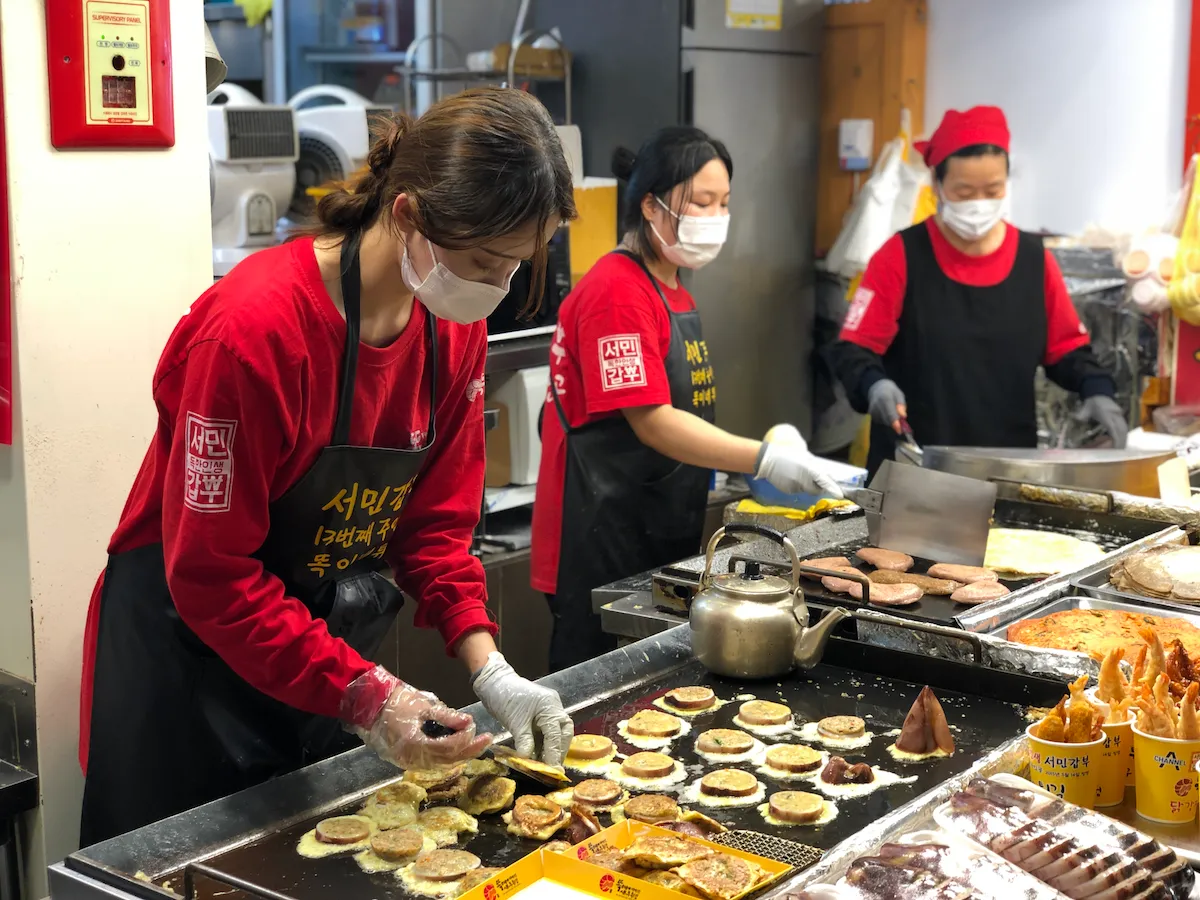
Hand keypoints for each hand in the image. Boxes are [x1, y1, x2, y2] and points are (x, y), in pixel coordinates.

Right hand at [344, 665, 491, 767]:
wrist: (371, 707)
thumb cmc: (396, 703)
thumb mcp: (424, 706)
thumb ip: (447, 716)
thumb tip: (468, 721)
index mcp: (415, 744)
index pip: (448, 748)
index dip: (465, 739)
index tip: (476, 727)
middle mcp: (413, 758)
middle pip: (448, 760)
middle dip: (469, 750)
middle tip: (486, 739)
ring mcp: (409, 761)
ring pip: (441, 763)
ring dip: (460, 754)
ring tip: (475, 742)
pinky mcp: (407, 760)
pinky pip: (432, 761)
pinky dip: (447, 755)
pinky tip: (458, 747)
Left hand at [472, 652, 572, 765]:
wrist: (495, 683)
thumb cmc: (504, 698)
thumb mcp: (514, 722)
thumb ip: (524, 741)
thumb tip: (529, 761)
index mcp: (549, 706)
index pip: (556, 734)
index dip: (554, 754)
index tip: (553, 772)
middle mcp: (554, 707)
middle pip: (564, 733)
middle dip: (559, 751)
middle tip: (552, 769)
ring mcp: (549, 710)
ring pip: (558, 733)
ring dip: (552, 749)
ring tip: (545, 766)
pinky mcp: (542, 714)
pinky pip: (547, 732)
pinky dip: (544, 744)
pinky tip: (538, 756)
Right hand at [755, 424, 843, 498]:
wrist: (767, 460)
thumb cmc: (786, 453)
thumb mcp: (803, 457)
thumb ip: (814, 466)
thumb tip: (823, 473)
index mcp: (808, 468)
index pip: (824, 480)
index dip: (832, 488)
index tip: (840, 495)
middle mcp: (803, 479)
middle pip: (816, 489)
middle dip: (817, 485)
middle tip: (812, 477)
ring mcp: (795, 486)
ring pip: (806, 490)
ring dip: (805, 484)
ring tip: (797, 473)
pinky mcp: (788, 490)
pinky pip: (797, 490)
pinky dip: (796, 486)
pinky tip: (790, 477)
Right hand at [867, 379, 907, 433]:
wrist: (877, 389)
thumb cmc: (891, 392)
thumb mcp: (899, 395)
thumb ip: (901, 405)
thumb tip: (903, 416)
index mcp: (885, 398)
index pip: (890, 412)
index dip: (895, 422)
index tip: (899, 430)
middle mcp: (876, 405)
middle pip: (887, 419)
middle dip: (895, 423)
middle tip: (901, 422)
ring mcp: (872, 410)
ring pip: (884, 422)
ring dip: (891, 421)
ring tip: (891, 411)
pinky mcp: (870, 414)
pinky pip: (881, 421)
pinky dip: (886, 419)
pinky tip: (885, 412)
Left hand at [1075, 395, 1128, 448]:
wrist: (1100, 394)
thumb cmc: (1092, 403)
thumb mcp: (1085, 408)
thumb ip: (1081, 414)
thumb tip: (1075, 418)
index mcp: (1107, 415)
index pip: (1113, 427)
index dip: (1116, 437)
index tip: (1116, 447)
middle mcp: (1115, 416)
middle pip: (1121, 430)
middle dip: (1121, 442)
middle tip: (1119, 453)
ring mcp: (1119, 417)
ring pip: (1124, 430)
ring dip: (1124, 439)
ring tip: (1122, 451)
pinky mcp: (1121, 418)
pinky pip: (1125, 428)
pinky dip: (1124, 435)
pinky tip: (1122, 443)